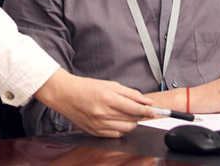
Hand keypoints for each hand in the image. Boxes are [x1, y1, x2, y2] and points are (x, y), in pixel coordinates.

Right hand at [33, 68, 152, 137]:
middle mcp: (103, 113)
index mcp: (107, 98)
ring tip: (127, 114)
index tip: (153, 111)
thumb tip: (147, 101)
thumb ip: (131, 93)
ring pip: (126, 129)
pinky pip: (116, 135)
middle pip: (132, 119)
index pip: (135, 108)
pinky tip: (118, 121)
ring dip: (132, 122)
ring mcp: (98, 124)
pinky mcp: (95, 132)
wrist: (66, 95)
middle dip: (140, 115)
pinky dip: (121, 129)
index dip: (147, 111)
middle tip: (139, 110)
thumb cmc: (87, 87)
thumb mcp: (111, 85)